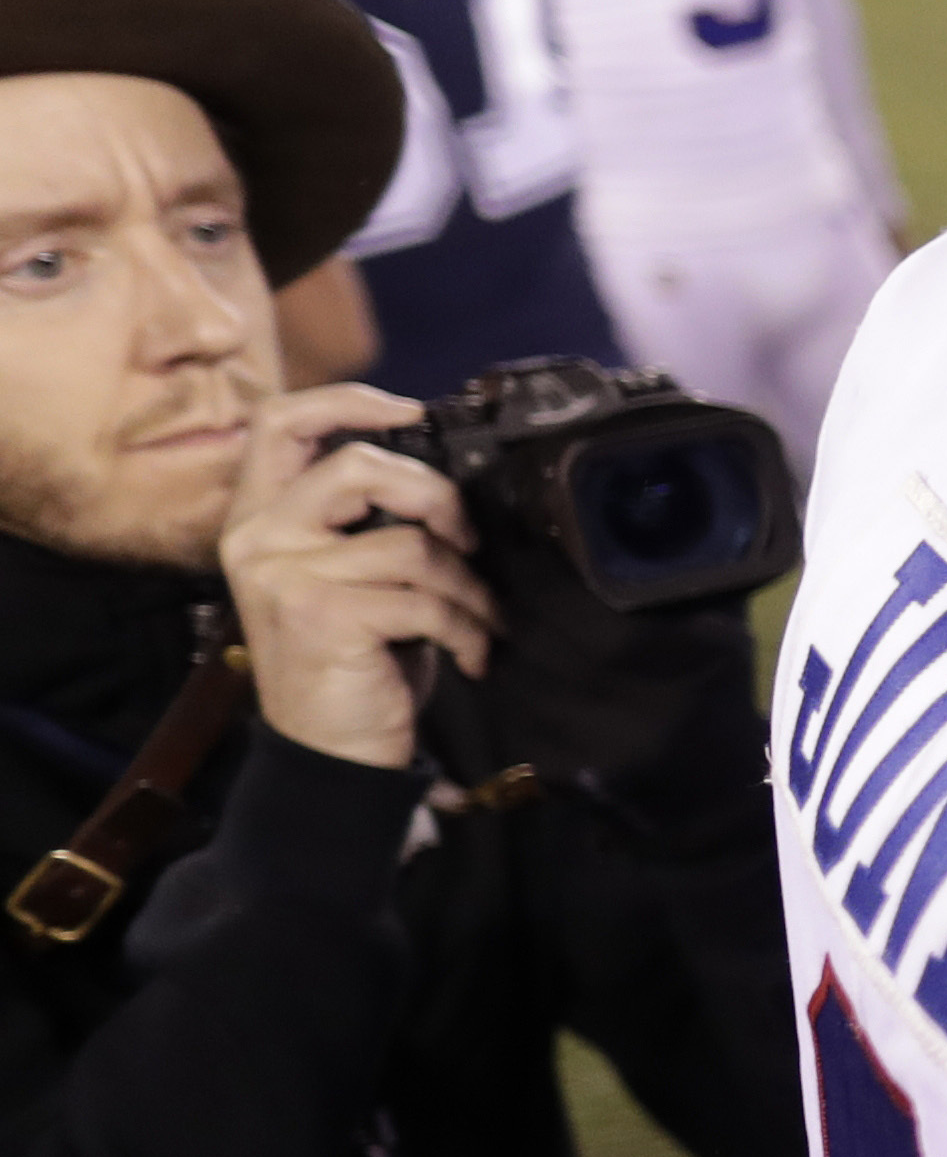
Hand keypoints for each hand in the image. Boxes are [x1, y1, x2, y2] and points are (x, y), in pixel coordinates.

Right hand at [219, 386, 489, 770]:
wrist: (332, 755)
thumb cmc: (355, 662)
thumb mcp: (350, 578)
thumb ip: (365, 521)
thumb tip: (436, 472)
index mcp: (259, 518)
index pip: (281, 422)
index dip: (349, 401)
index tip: (412, 411)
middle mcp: (258, 539)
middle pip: (360, 466)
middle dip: (438, 497)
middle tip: (468, 540)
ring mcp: (284, 576)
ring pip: (410, 544)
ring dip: (468, 587)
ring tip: (478, 619)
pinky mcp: (323, 615)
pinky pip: (425, 599)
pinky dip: (467, 628)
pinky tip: (471, 655)